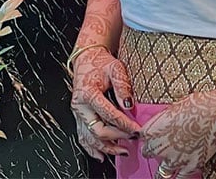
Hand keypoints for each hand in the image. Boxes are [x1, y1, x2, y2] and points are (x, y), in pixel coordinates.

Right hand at [71, 45, 141, 160]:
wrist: (86, 59)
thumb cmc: (101, 63)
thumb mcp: (115, 68)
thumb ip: (122, 85)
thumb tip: (129, 104)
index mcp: (88, 93)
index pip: (108, 114)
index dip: (124, 123)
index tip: (137, 128)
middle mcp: (79, 106)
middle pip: (97, 130)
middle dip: (116, 137)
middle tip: (133, 138)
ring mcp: (77, 114)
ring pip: (89, 138)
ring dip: (106, 147)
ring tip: (122, 151)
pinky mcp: (78, 117)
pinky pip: (83, 137)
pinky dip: (91, 148)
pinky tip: (102, 155)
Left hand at [140, 93, 215, 174]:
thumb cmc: (198, 104)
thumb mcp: (175, 107)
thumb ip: (165, 120)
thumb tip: (165, 124)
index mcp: (153, 129)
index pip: (140, 136)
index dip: (148, 135)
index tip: (151, 134)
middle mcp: (159, 147)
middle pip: (147, 153)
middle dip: (153, 150)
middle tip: (161, 146)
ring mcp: (174, 160)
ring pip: (161, 172)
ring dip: (164, 168)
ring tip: (168, 165)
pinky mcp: (189, 168)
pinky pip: (179, 178)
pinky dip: (179, 176)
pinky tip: (181, 172)